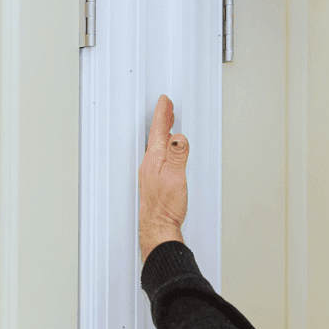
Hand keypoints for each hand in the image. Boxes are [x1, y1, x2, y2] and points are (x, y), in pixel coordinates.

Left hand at [138, 95, 189, 259]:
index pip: (158, 131)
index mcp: (154, 160)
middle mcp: (150, 165)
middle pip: (157, 137)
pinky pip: (159, 157)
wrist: (159, 227)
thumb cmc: (165, 206)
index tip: (165, 101)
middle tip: (167, 107)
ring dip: (163, 133)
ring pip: (157, 146)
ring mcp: (151, 173)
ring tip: (169, 123)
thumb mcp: (176, 177)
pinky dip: (164, 147)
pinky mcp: (154, 182)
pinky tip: (169, 151)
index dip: (163, 114)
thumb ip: (177, 155)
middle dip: (162, 120)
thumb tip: (178, 137)